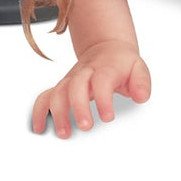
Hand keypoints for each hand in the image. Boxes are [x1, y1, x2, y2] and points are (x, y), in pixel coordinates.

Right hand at [31, 39, 150, 137]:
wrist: (106, 47)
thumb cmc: (121, 63)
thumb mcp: (138, 68)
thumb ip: (141, 82)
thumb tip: (141, 96)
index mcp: (105, 68)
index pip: (102, 80)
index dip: (103, 99)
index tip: (107, 117)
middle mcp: (85, 73)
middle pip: (76, 86)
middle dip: (78, 107)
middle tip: (86, 127)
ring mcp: (71, 79)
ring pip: (58, 92)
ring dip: (58, 113)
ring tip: (64, 133)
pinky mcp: (62, 86)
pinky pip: (45, 96)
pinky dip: (40, 111)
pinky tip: (40, 128)